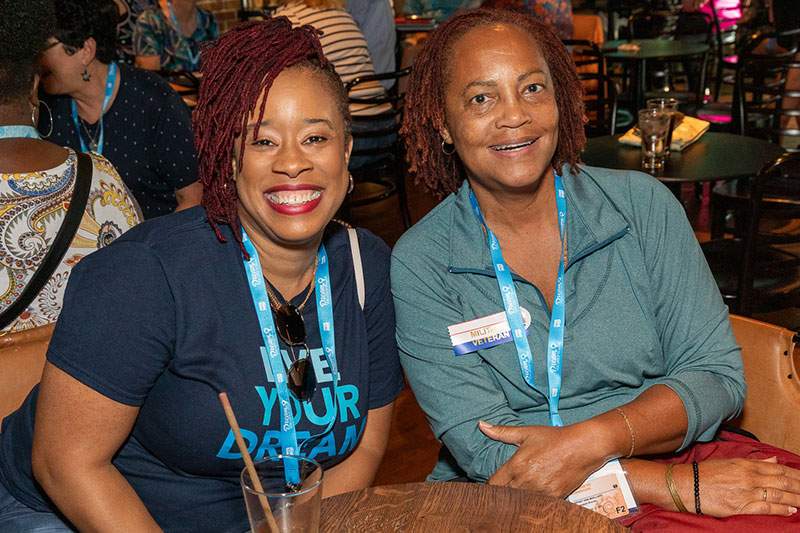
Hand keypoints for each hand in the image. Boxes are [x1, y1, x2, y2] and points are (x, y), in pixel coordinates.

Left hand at [479, 420, 610, 497]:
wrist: (582, 446)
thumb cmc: (554, 438)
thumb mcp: (526, 433)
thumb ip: (502, 432)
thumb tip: (481, 425)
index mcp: (516, 465)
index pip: (494, 484)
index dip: (490, 486)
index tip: (491, 486)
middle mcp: (526, 480)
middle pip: (505, 495)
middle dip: (502, 494)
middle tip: (502, 491)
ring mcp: (541, 491)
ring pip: (521, 502)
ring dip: (517, 499)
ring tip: (517, 495)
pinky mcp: (554, 497)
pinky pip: (538, 505)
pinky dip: (534, 502)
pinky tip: (532, 498)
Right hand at [680, 457, 799, 516]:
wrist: (685, 485)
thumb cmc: (705, 473)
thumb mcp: (730, 462)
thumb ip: (754, 462)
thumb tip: (774, 459)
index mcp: (746, 464)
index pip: (779, 468)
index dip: (795, 474)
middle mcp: (749, 477)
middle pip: (783, 481)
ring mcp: (746, 492)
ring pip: (778, 494)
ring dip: (796, 498)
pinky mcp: (740, 506)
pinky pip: (766, 508)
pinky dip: (781, 509)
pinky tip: (791, 510)